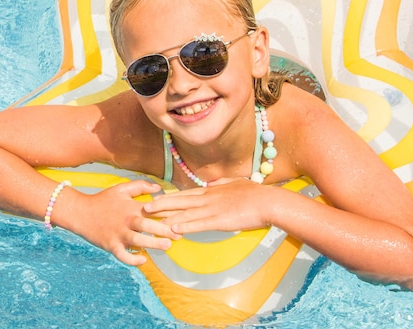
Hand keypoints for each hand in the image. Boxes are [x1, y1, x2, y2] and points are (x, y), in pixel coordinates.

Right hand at [70, 180, 181, 265]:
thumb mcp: (121, 189)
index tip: (182, 217)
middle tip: (179, 235)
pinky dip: (132, 259)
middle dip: (164, 230)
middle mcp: (126, 221)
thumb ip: (141, 186)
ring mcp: (118, 234)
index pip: (153, 210)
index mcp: (131, 207)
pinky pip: (123, 255)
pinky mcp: (110, 245)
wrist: (80, 212)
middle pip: (147, 225)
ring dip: (153, 244)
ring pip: (138, 240)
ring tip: (167, 246)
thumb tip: (159, 188)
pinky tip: (143, 260)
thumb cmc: (103, 200)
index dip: (168, 214)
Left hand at [143, 178, 269, 233]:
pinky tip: (173, 228)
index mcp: (212, 191)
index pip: (186, 194)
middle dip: (162, 205)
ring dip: (167, 216)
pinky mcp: (220, 221)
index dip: (170, 196)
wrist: (268, 201)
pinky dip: (185, 225)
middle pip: (180, 201)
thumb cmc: (255, 194)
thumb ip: (222, 184)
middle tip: (145, 207)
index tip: (156, 198)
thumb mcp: (235, 184)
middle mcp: (208, 198)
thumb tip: (213, 183)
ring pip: (185, 213)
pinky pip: (199, 224)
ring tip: (151, 218)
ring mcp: (213, 209)